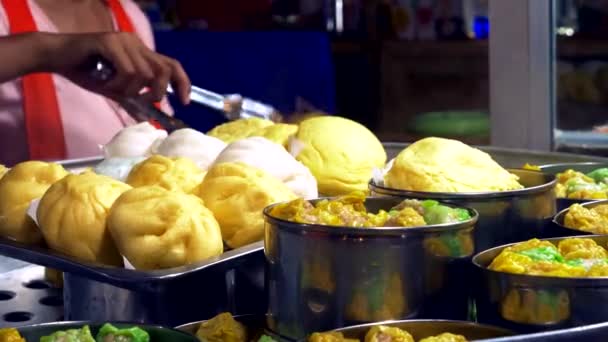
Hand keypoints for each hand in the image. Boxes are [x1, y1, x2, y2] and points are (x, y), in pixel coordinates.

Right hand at [40, 32, 190, 103]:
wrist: (56, 57)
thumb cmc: (85, 71)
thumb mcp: (115, 90)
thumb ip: (133, 100)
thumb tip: (149, 118)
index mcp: (141, 52)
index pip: (172, 65)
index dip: (182, 83)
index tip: (185, 102)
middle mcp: (136, 43)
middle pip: (164, 70)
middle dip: (157, 92)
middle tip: (140, 100)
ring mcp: (124, 41)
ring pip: (145, 74)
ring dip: (130, 90)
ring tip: (112, 89)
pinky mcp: (110, 42)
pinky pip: (127, 70)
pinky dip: (118, 84)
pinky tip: (105, 83)